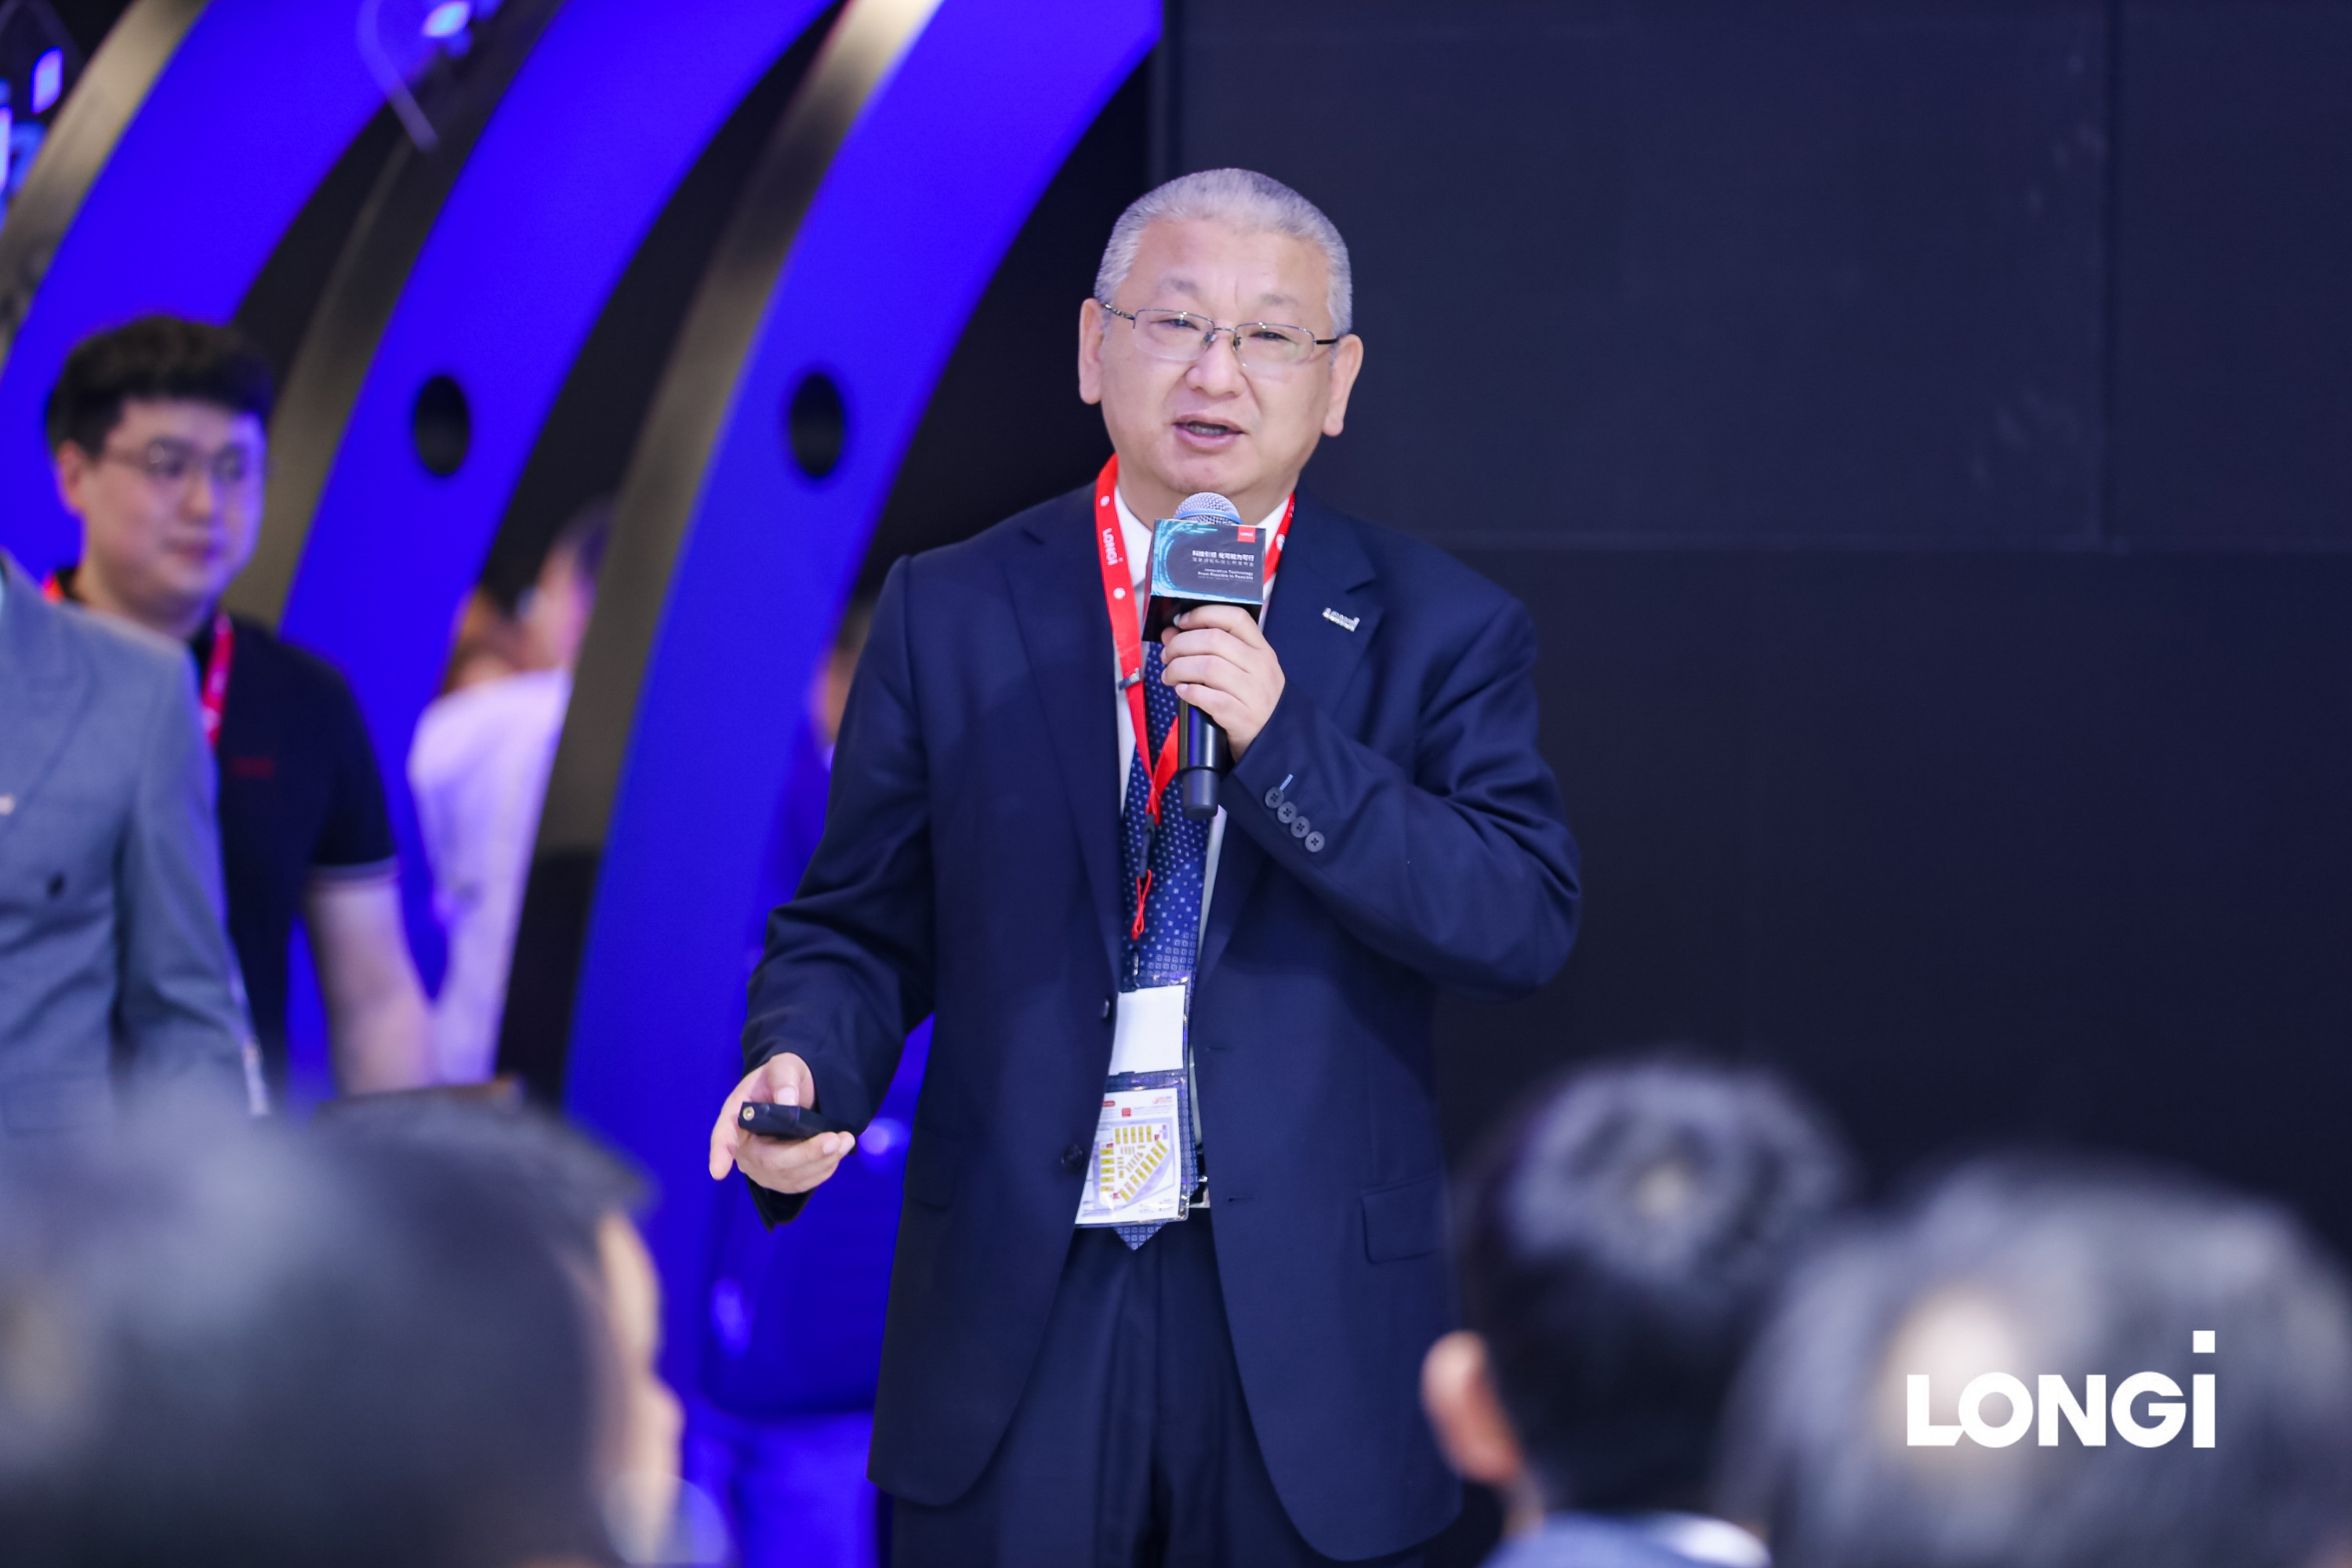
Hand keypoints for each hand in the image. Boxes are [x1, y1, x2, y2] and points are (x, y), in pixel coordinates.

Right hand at [707, 1052, 854, 1194]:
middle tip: (836, 1140)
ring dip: (822, 1161)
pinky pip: (801, 1183)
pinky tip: (838, 1152)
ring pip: (789, 1176)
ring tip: (846, 1140)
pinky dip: (823, 1169)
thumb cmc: (784, 1078)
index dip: (720, 1154)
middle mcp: (745, 1146)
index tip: (719, 1171)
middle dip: (805, 1154)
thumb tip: (788, 1102)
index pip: (724, 1136)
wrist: (799, 1092)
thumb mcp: (784, 1066)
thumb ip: (784, 1078)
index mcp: (736, 1116)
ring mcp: (762, 1167)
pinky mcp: (782, 1177)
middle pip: (769, 1162)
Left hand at [1160, 604, 1285, 755]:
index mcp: (1261, 649)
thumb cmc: (1250, 700)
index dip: (1203, 614)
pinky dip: (1189, 692)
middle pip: (1214, 640)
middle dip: (1181, 645)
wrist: (1273, 740)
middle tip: (1167, 655)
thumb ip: (1208, 649)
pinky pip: (1209, 698)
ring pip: (1208, 667)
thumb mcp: (1239, 670)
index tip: (1182, 622)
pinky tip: (1182, 692)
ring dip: (1179, 669)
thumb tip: (1170, 634)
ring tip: (1169, 676)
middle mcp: (1261, 667)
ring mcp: (1254, 692)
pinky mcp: (1243, 717)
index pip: (1235, 617)